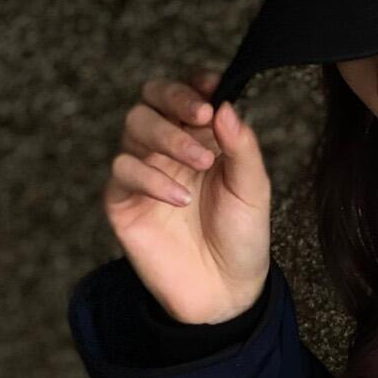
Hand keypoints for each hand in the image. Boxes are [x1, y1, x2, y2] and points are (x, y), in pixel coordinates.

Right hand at [100, 68, 271, 323]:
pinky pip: (123, 171)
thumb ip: (242, 147)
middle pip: (152, 98)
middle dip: (175, 98)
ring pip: (134, 126)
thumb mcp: (254, 191)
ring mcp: (143, 172)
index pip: (187, 93)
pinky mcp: (123, 201)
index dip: (195, 83)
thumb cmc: (241, 240)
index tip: (213, 88)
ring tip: (200, 165)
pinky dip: (150, 178)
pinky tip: (180, 198)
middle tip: (201, 116)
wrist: (226, 294)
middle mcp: (168, 148)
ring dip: (167, 137)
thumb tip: (225, 106)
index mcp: (200, 138)